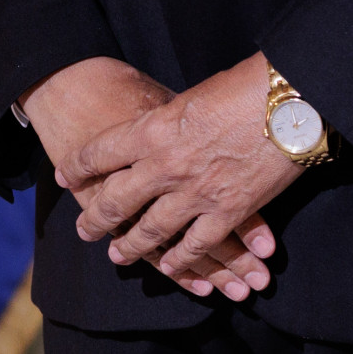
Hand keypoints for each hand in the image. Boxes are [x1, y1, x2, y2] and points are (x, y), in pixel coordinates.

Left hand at [19, 58, 276, 301]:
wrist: (286, 103)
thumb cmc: (241, 87)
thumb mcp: (189, 96)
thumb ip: (168, 120)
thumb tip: (156, 130)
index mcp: (152, 128)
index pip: (100, 151)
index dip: (79, 164)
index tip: (66, 173)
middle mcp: (165, 165)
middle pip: (116, 199)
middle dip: (95, 217)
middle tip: (83, 230)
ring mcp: (194, 193)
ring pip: (150, 230)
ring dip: (130, 246)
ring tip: (116, 256)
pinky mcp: (226, 213)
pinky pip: (194, 245)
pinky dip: (181, 261)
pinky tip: (170, 266)